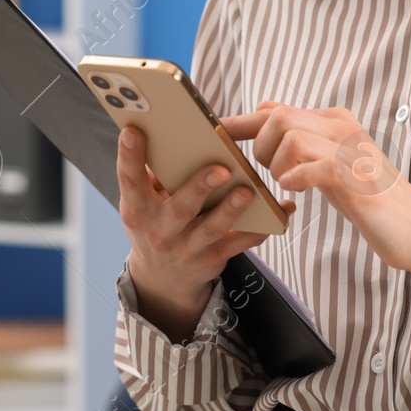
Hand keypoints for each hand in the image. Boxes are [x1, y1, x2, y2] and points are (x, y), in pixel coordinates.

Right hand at [115, 122, 297, 341]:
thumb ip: (154, 174)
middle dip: (200, 188)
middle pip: (181, 208)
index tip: (133, 131)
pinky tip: (282, 211)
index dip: (129, 155)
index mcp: (137, 208)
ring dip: (232, 209)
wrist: (163, 279)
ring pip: (213, 228)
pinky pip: (241, 242)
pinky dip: (263, 227)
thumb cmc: (155, 222)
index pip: (129, 179)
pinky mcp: (213, 258)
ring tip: (248, 190)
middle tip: (219, 168)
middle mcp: (160, 230)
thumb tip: (169, 132)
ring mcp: (187, 248)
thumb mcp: (143, 202)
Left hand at [224, 101, 410, 310]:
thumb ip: (300, 138)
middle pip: (280, 117)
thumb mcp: (328, 163)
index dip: (240, 123)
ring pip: (293, 136)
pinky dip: (298, 177)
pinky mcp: (360, 179)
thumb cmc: (369, 199)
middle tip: (264, 172)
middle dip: (258, 146)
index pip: (276, 110)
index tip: (211, 134)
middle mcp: (344, 129)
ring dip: (276, 164)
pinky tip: (294, 190)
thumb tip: (265, 109)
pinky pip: (317, 166)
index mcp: (334, 121)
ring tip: (285, 183)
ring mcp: (353, 152)